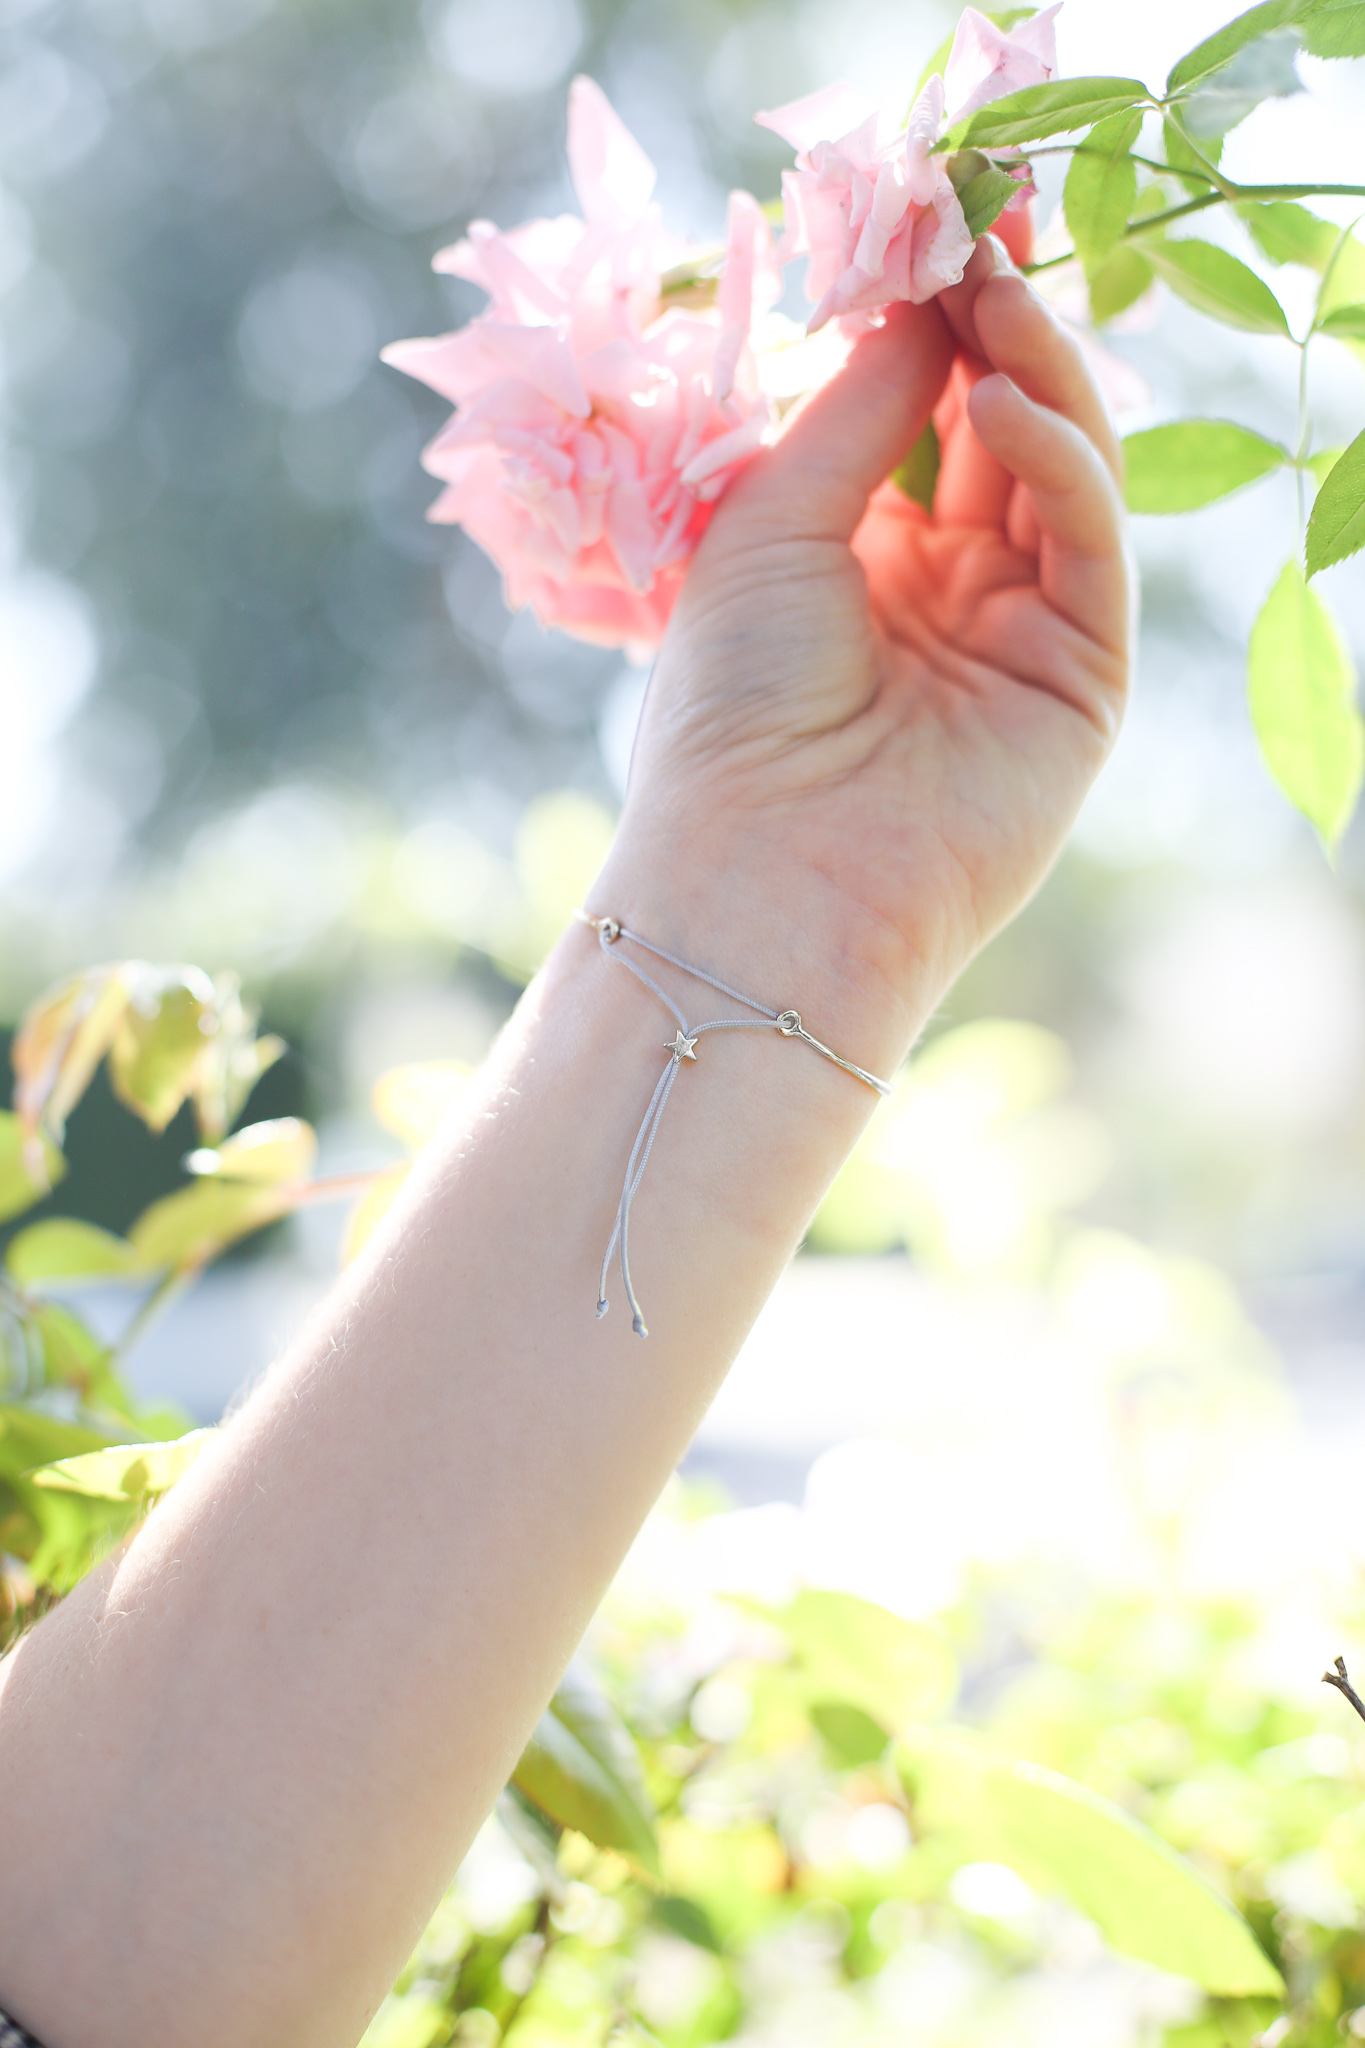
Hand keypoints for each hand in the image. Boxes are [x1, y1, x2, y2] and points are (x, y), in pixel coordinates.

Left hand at [600, 237, 1133, 1053]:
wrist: (762, 873)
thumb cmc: (732, 705)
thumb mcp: (770, 525)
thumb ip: (862, 410)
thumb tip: (925, 301)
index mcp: (860, 565)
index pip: (923, 423)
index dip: (932, 330)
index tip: (933, 229)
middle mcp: (946, 596)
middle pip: (1000, 436)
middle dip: (993, 332)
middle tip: (980, 231)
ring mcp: (1019, 637)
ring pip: (1060, 475)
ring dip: (1033, 375)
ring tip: (992, 293)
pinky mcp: (1081, 681)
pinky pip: (1086, 546)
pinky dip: (1056, 464)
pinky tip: (1000, 406)